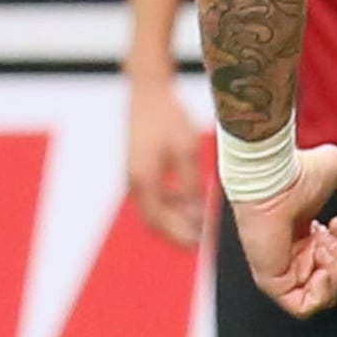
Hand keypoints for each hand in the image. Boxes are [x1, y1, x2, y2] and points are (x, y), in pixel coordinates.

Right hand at [125, 74, 209, 247]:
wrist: (148, 91)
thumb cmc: (168, 117)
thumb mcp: (186, 151)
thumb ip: (190, 185)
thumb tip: (196, 214)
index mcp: (144, 181)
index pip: (160, 223)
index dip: (180, 236)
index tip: (200, 245)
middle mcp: (135, 182)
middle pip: (155, 220)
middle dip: (178, 232)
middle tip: (202, 239)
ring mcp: (135, 175)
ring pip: (155, 209)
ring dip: (176, 218)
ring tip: (200, 221)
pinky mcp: (139, 168)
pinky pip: (155, 195)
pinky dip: (171, 203)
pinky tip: (190, 200)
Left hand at [228, 142, 336, 315]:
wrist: (276, 178)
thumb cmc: (297, 172)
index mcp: (305, 235)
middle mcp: (293, 254)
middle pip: (335, 279)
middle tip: (332, 238)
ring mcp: (282, 270)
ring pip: (324, 293)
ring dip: (336, 272)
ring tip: (325, 248)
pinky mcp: (273, 282)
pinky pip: (303, 306)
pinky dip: (321, 293)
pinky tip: (323, 269)